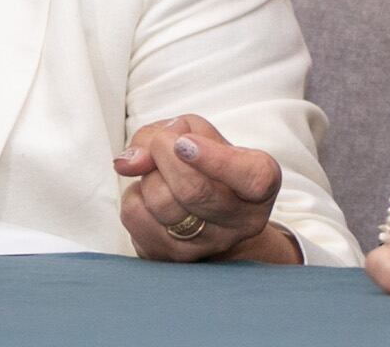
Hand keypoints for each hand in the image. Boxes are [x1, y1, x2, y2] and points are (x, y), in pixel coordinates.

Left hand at [113, 114, 295, 262]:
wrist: (204, 213)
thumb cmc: (204, 164)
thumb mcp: (196, 132)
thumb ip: (166, 133)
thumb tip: (130, 162)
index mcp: (260, 184)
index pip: (252, 178)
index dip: (215, 160)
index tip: (185, 143)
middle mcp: (241, 222)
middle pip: (194, 191)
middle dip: (164, 154)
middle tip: (162, 143)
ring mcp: (208, 246)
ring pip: (161, 203)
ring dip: (148, 175)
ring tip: (159, 172)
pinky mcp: (172, 258)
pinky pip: (135, 217)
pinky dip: (134, 194)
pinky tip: (149, 195)